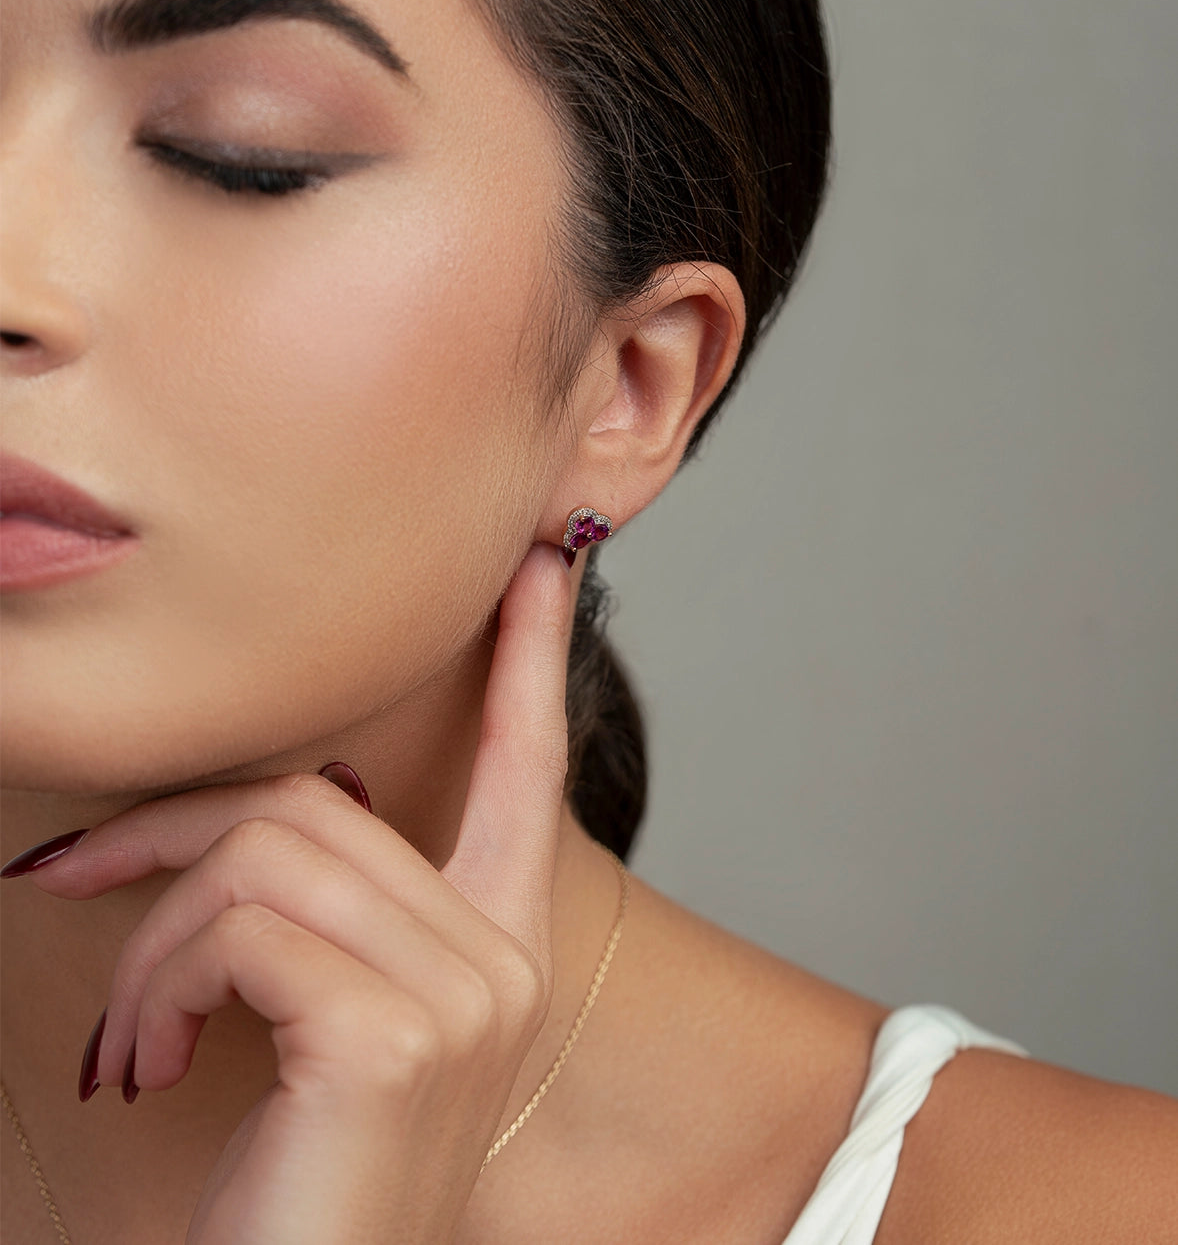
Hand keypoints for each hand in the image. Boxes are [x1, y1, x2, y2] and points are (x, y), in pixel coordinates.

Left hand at [22, 541, 574, 1244]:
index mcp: (502, 947)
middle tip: (71, 879)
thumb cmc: (310, 1186)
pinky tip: (143, 1064)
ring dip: (153, 931)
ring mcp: (463, 993)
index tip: (549, 560)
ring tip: (129, 1029)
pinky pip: (237, 926)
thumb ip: (345, 912)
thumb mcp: (336, 1024)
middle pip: (315, 800)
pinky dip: (157, 981)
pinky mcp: (392, 1031)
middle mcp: (503, 959)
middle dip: (167, 834)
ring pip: (265, 852)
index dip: (536, 656)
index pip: (530, 767)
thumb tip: (291, 804)